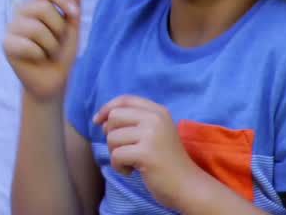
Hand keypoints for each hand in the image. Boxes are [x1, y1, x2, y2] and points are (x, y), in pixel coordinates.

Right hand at [3, 0, 81, 100]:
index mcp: (36, 4)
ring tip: (48, 52)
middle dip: (59, 28)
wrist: (53, 79)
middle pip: (43, 7)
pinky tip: (37, 58)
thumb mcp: (72, 27)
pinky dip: (40, 54)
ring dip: (51, 45)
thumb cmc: (61, 52)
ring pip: (36, 28)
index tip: (74, 14)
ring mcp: (11, 27)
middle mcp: (20, 12)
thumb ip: (71, 6)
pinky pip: (28, 45)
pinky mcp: (6, 44)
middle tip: (57, 41)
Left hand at [94, 95, 202, 209]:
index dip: (106, 108)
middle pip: (114, 116)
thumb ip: (133, 120)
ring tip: (131, 162)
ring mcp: (152, 135)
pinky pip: (116, 155)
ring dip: (115, 153)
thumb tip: (101, 118)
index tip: (97, 121)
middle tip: (124, 149)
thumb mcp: (153, 133)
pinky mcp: (146, 153)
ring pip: (112, 137)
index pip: (125, 100)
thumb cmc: (165, 161)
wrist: (188, 186)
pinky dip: (118, 166)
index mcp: (158, 111)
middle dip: (111, 135)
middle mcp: (156, 118)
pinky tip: (131, 171)